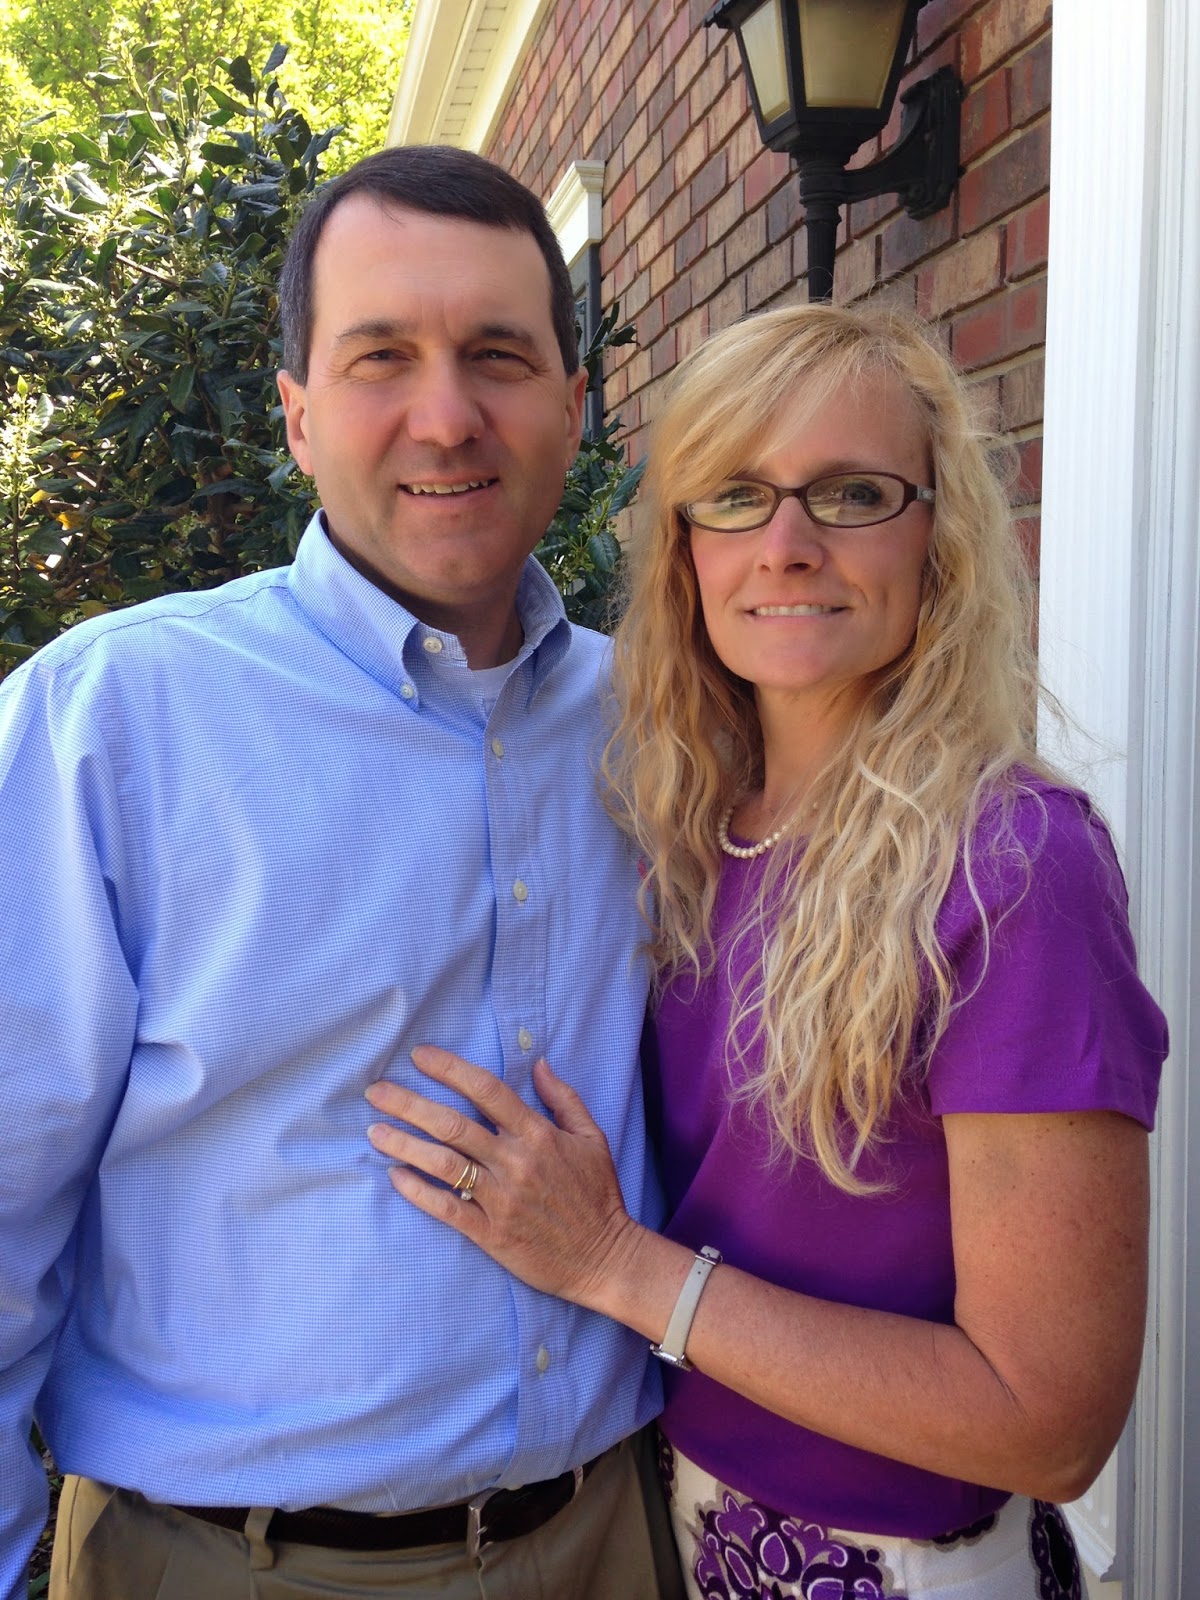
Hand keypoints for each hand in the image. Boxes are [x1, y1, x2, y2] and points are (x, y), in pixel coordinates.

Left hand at [365, 1047, 644, 1308]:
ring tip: (374, 1130)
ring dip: (404, 1144)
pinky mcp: (491, 1233)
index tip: (419, 1056)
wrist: (605, 1258)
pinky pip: (446, 1209)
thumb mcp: (593, 1138)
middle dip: (409, 1103)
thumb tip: (538, 1063)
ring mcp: (501, 1199)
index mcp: (538, 1134)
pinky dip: (417, 1192)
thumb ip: (564, 1098)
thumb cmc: (598, 1196)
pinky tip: (394, 1177)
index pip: (486, 1090)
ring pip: (442, 1164)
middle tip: (376, 1091)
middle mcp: (515, 1161)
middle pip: (452, 1124)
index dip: (450, 1068)